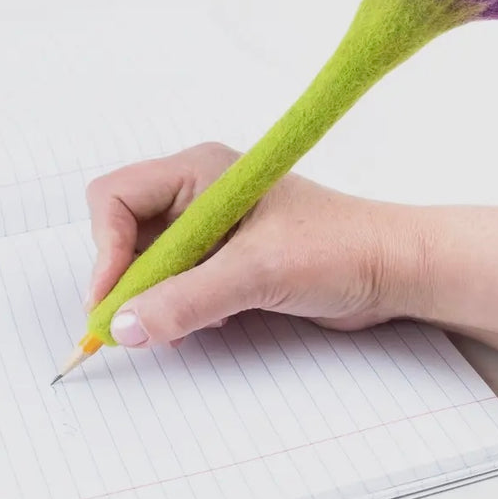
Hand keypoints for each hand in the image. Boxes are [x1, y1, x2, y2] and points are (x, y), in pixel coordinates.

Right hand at [85, 142, 420, 347]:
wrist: (393, 270)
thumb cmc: (338, 249)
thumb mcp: (257, 272)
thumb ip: (186, 299)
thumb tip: (124, 327)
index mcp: (198, 171)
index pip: (116, 199)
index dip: (105, 249)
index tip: (110, 300)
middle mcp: (196, 194)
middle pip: (124, 233)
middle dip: (125, 279)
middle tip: (131, 323)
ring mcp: (209, 229)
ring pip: (148, 264)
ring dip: (155, 297)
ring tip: (186, 320)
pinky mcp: (223, 260)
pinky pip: (175, 284)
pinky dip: (179, 306)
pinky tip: (216, 318)